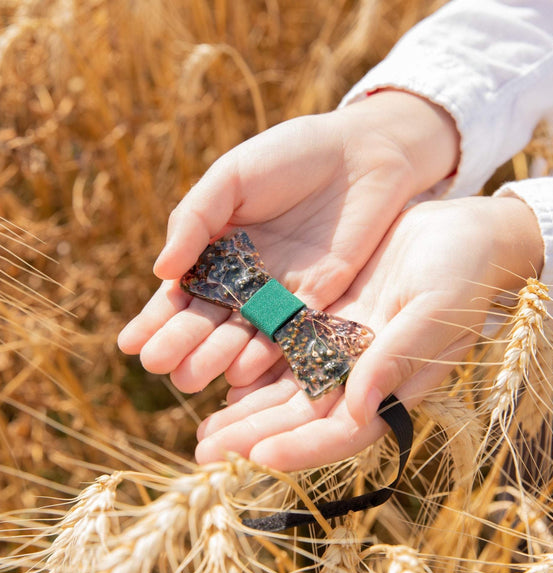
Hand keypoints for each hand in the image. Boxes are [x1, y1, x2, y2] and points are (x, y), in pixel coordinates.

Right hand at [118, 91, 458, 392]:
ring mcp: (281, 291)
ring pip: (244, 333)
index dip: (156, 318)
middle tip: (158, 366)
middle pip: (209, 318)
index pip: (181, 290)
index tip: (130, 343)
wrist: (361, 154)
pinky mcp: (318, 300)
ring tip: (190, 378)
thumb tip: (160, 271)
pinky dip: (266, 353)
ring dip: (217, 356)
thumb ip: (195, 219)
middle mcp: (246, 277)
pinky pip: (288, 332)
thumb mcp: (232, 177)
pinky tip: (241, 372)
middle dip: (182, 343)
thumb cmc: (290, 155)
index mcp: (218, 247)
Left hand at [193, 195, 543, 470]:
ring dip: (247, 410)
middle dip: (255, 437)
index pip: (342, 431)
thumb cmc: (462, 274)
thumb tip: (358, 406)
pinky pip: (286, 347)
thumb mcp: (434, 311)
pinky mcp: (329, 318)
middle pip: (302, 418)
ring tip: (204, 427)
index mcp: (392, 385)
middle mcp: (362, 375)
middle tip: (205, 451)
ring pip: (287, 388)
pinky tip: (224, 375)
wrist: (462, 234)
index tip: (256, 457)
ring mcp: (342, 348)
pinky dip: (256, 365)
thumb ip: (397, 357)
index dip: (301, 447)